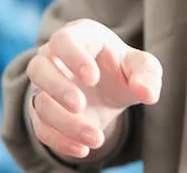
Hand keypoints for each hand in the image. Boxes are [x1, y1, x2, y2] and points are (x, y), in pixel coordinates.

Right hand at [25, 19, 162, 159]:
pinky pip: (41, 127)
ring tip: (96, 138)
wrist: (109, 91)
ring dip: (65, 123)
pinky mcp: (41, 111)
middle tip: (80, 105)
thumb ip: (147, 74)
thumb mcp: (142, 67)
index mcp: (80, 36)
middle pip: (39, 67)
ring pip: (39, 102)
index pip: (65, 39)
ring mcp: (44, 86)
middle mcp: (54, 58)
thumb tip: (147, 93)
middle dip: (58, 88)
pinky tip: (82, 150)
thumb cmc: (124, 68)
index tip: (93, 78)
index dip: (73, 57)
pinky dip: (60, 141)